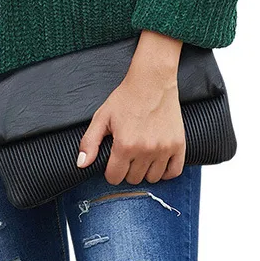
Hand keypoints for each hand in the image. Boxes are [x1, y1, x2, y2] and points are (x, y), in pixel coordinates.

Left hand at [76, 66, 185, 184]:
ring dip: (145, 171)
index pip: (115, 177)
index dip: (111, 171)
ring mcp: (163, 148)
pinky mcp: (178, 145)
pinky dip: (166, 171)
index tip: (114, 162)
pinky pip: (174, 172)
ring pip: (153, 178)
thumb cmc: (126, 97)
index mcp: (124, 145)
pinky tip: (158, 161)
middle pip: (134, 179)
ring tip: (142, 155)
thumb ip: (90, 142)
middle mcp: (145, 150)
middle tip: (128, 154)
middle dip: (128, 170)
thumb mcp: (102, 116)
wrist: (152, 81)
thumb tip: (81, 164)